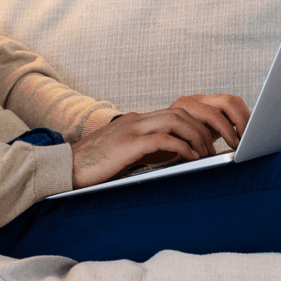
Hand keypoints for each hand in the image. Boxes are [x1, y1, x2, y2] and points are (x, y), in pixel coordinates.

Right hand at [69, 94, 249, 188]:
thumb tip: (174, 160)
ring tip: (207, 155)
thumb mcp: (125, 155)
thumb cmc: (94, 167)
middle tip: (216, 149)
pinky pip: (163, 139)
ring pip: (176, 120)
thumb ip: (146, 152)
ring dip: (197, 137)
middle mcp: (136, 120)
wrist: (64, 169)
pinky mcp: (127, 144)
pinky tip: (190, 159)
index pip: (175, 112)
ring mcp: (131, 129)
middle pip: (181, 112)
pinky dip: (181, 148)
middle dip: (204, 128)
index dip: (197, 124)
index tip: (211, 141)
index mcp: (137, 121)